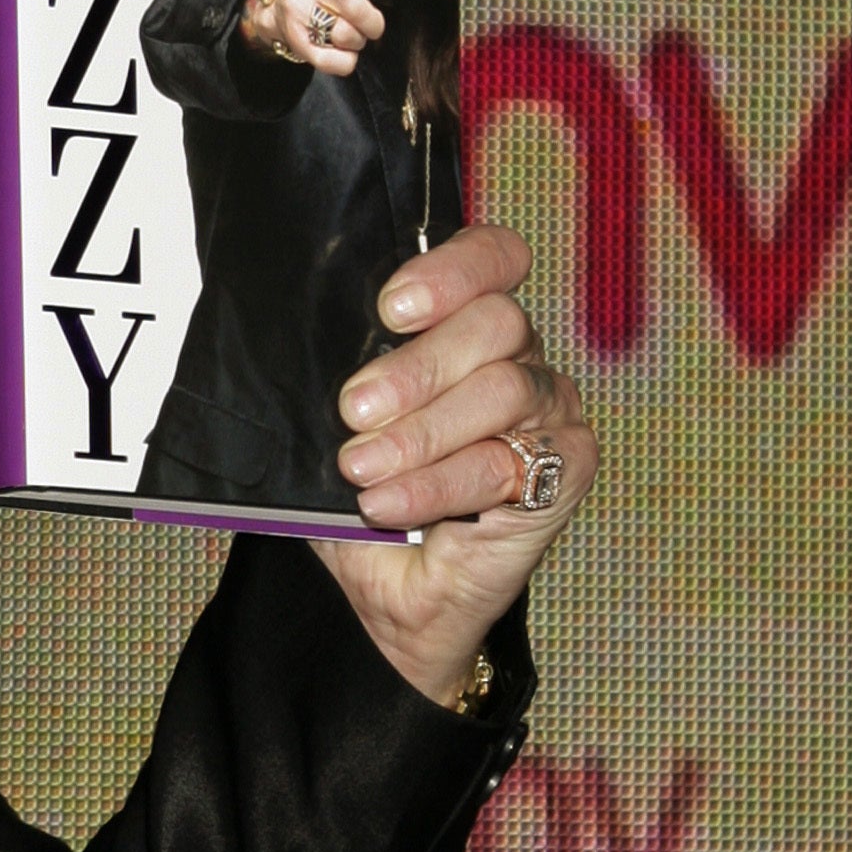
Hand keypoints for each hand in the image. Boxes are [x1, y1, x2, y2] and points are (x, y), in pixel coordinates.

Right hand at [245, 0, 410, 79]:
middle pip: (353, 6)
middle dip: (372, 19)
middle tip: (369, 20)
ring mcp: (294, 10)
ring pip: (346, 35)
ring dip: (358, 38)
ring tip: (349, 30)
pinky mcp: (295, 39)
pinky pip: (332, 61)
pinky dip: (347, 60)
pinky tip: (343, 50)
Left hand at [313, 224, 598, 705]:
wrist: (392, 592)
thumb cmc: (365, 496)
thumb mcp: (331, 430)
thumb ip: (329, 383)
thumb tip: (285, 356)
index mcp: (469, 328)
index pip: (494, 259)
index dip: (452, 271)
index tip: (390, 310)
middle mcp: (520, 359)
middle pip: (496, 323)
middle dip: (415, 367)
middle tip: (352, 409)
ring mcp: (550, 412)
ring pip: (502, 390)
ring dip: (419, 433)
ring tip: (359, 466)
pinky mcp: (566, 471)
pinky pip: (505, 464)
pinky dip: (437, 485)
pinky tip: (386, 503)